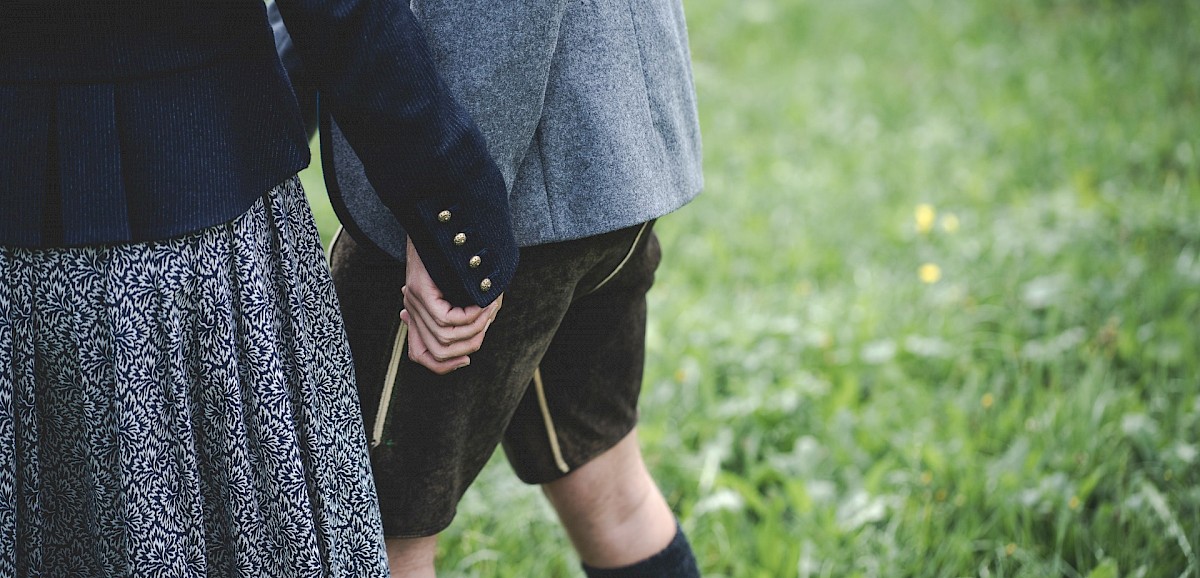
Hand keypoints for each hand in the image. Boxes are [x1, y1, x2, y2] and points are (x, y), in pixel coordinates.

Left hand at [400, 238, 502, 373]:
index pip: (420, 355)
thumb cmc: (460, 252)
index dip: (444, 366)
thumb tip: (469, 344)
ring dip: (474, 329)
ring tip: (489, 310)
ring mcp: (414, 300)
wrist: (443, 218)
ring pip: (444, 339)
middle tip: (486, 325)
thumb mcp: (462, 289)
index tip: (466, 359)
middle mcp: (412, 308)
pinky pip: (446, 320)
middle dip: (468, 346)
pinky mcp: (420, 291)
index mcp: (418, 312)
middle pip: (437, 353)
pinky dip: (469, 317)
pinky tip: (481, 305)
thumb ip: (462, 313)